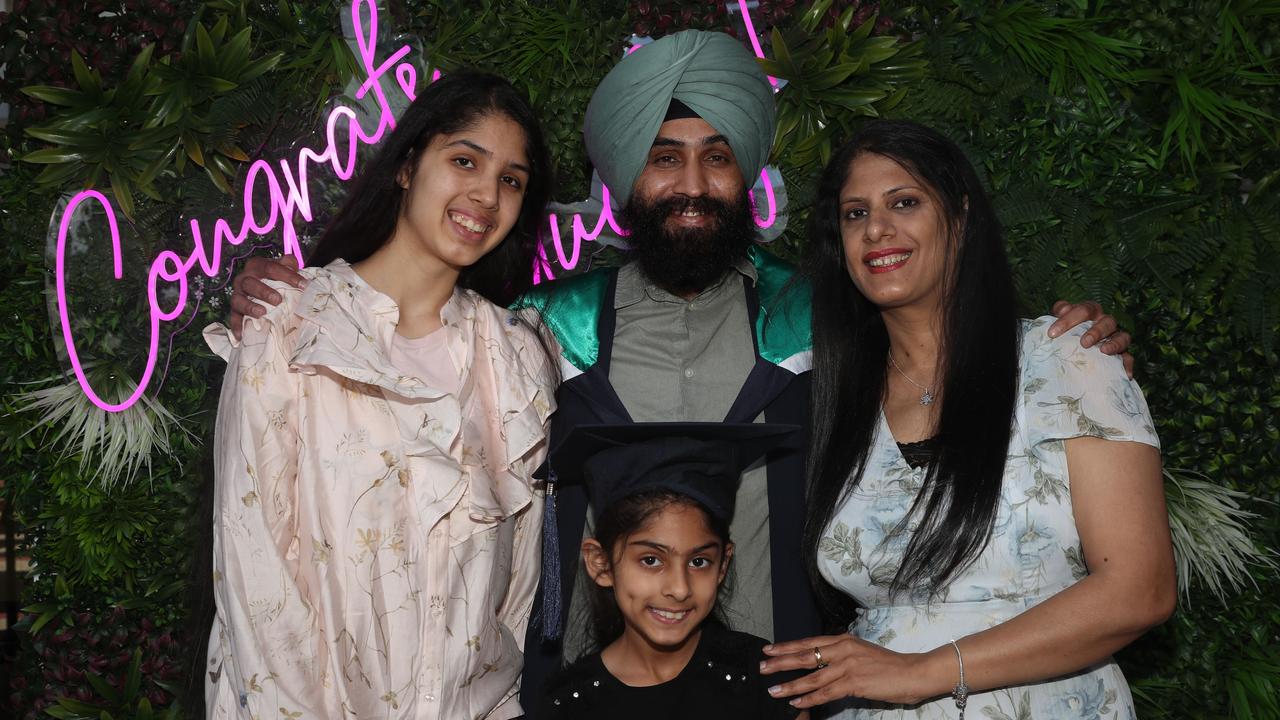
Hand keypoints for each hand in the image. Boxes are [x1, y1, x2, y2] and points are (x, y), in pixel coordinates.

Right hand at [230, 255, 305, 338]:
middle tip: (278, 300)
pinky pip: (233, 317)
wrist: (264, 289)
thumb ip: (289, 265)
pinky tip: (242, 335)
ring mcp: (238, 294)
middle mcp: (244, 278)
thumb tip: (293, 263)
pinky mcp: (234, 310)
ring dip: (249, 307)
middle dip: (264, 291)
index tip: (304, 285)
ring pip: (238, 299)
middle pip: (251, 283)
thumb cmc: (276, 279)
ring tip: (262, 313)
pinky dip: (237, 325)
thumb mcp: (283, 269)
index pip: (271, 268)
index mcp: (257, 266)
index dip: (288, 275)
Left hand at [759, 634, 937, 709]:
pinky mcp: (854, 682)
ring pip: (811, 676)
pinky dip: (809, 698)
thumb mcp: (862, 653)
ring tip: (773, 690)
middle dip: (780, 662)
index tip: (769, 649)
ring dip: (790, 685)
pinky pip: (826, 692)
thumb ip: (843, 655)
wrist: (914, 672)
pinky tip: (796, 702)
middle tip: (761, 667)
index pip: (809, 642)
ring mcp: (848, 665)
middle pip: (804, 655)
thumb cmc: (890, 666)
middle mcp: (843, 649)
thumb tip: (824, 663)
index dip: (787, 646)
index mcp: (844, 640)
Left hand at [1049, 300, 1134, 377]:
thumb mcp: (1056, 326)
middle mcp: (1104, 323)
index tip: (1052, 334)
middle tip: (1084, 343)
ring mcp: (1115, 338)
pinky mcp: (1122, 355)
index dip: (1068, 320)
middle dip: (1096, 331)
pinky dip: (1127, 364)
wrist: (1068, 356)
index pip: (1083, 310)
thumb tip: (1061, 311)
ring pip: (1122, 337)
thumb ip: (1056, 317)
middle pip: (1107, 321)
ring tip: (1104, 352)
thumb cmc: (1062, 336)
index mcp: (1090, 313)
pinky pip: (1128, 358)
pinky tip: (1125, 373)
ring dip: (1114, 344)